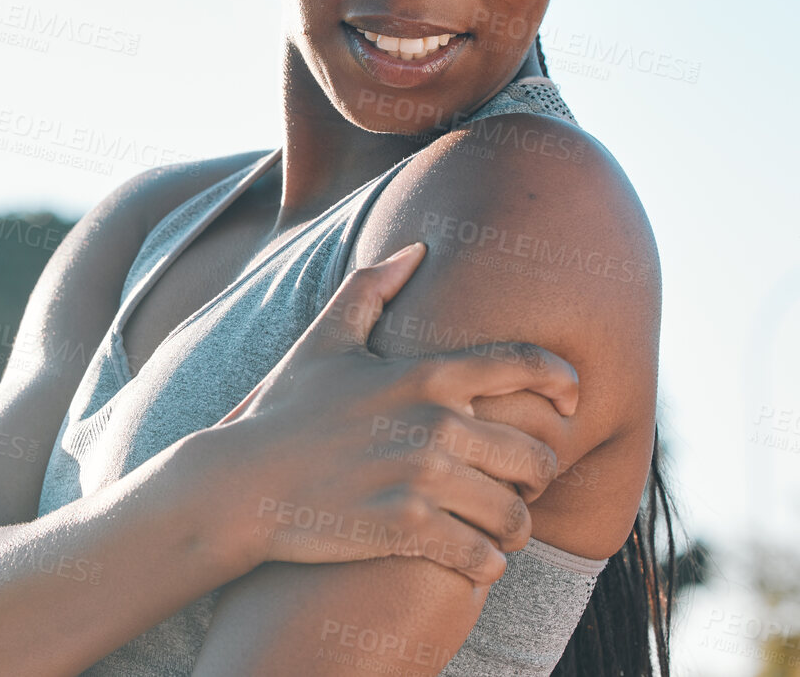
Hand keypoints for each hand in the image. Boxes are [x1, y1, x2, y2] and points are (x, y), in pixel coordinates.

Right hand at [193, 242, 577, 585]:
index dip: (563, 384)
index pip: (524, 368)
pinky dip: (486, 565)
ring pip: (516, 516)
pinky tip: (472, 561)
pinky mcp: (408, 530)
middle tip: (518, 488)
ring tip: (498, 532)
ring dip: (513, 530)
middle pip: (536, 456)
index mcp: (425, 375)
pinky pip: (483, 558)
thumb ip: (371, 289)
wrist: (241, 482)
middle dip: (536, 478)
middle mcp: (435, 423)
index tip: (573, 404)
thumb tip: (416, 249)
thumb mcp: (324, 342)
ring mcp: (423, 478)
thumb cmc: (284, 411)